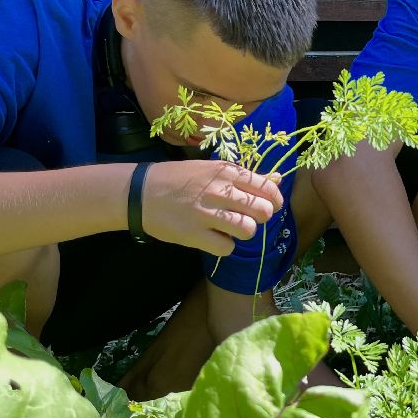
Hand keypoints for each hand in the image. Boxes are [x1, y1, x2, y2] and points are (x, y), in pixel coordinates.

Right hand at [138, 161, 282, 254]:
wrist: (139, 192)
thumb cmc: (179, 179)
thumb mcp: (212, 169)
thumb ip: (245, 177)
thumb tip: (277, 179)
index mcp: (226, 172)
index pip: (267, 187)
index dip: (274, 199)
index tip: (270, 205)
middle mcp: (220, 191)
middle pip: (263, 211)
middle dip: (261, 217)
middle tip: (247, 217)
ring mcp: (207, 214)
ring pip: (248, 230)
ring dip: (243, 232)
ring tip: (229, 228)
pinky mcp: (194, 235)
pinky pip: (227, 248)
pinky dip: (223, 246)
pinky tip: (213, 237)